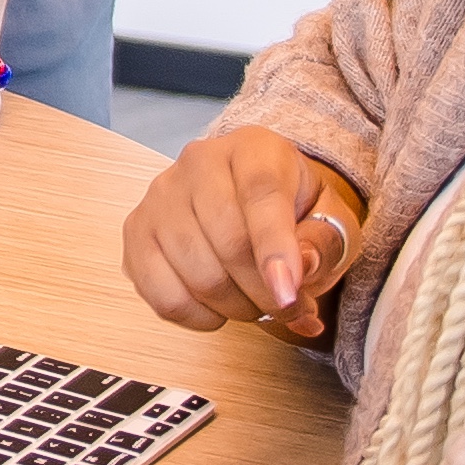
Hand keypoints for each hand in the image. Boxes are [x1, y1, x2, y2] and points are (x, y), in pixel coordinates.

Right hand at [123, 131, 361, 342]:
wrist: (252, 197)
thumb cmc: (292, 208)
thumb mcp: (328, 218)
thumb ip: (321, 244)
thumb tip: (299, 270)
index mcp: (253, 147)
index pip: (262, 195)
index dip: (275, 251)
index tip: (288, 295)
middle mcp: (199, 162)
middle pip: (229, 243)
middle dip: (263, 292)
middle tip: (283, 306)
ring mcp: (161, 196)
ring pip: (197, 274)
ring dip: (234, 307)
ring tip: (252, 300)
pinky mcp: (136, 231)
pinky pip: (162, 295)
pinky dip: (197, 316)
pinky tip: (217, 305)